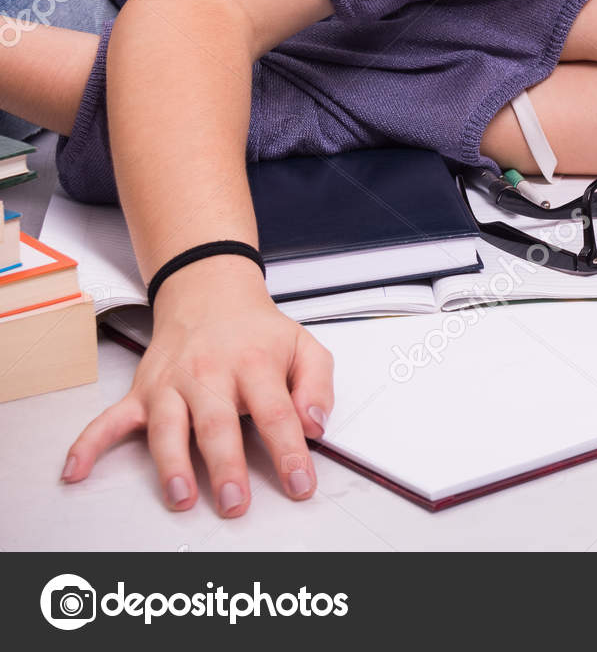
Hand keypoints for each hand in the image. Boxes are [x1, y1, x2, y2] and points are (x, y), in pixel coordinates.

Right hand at [60, 256, 335, 515]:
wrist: (210, 295)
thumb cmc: (258, 332)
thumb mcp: (305, 347)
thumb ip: (318, 386)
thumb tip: (316, 425)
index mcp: (255, 365)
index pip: (277, 413)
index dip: (289, 451)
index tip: (300, 483)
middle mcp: (210, 374)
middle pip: (218, 424)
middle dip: (226, 466)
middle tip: (236, 503)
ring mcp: (172, 385)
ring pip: (168, 427)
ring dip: (172, 464)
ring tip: (181, 496)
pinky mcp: (143, 393)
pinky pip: (110, 419)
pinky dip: (89, 444)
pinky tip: (76, 471)